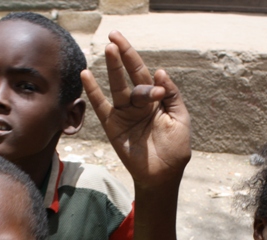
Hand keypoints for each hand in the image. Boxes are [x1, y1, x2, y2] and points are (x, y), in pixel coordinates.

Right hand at [81, 30, 190, 188]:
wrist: (162, 176)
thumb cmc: (175, 149)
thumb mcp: (180, 119)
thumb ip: (172, 95)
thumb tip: (160, 72)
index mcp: (156, 99)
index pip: (147, 75)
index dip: (145, 66)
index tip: (154, 78)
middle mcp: (138, 103)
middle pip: (130, 74)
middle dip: (124, 55)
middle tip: (115, 36)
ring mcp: (124, 113)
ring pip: (117, 86)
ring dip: (112, 68)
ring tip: (109, 49)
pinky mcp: (113, 126)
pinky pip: (101, 106)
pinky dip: (93, 92)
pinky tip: (86, 75)